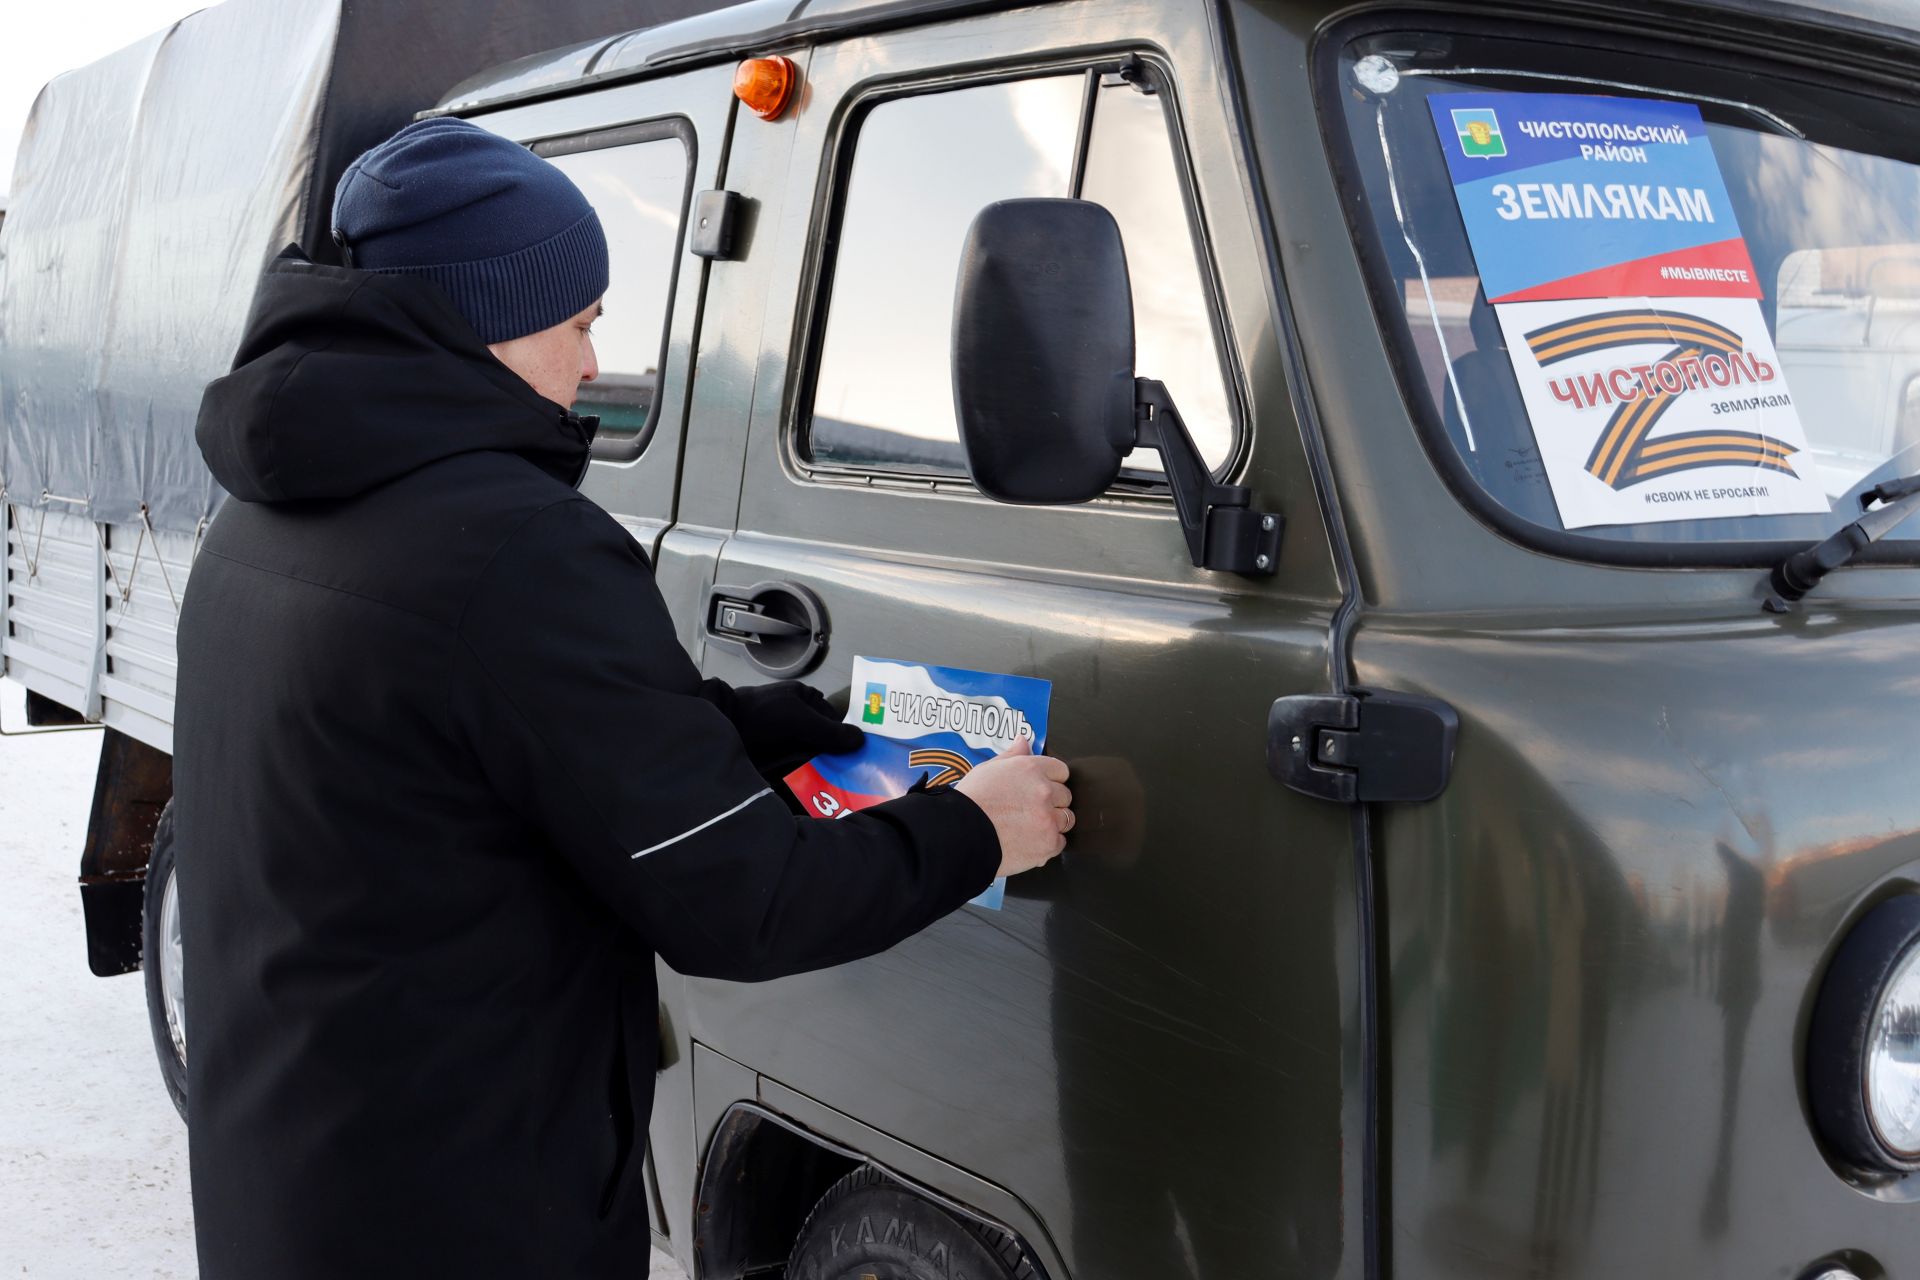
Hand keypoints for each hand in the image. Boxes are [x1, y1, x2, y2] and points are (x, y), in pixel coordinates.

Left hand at [727, 681, 864, 774]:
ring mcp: (784, 735)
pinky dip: (804, 774)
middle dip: (833, 755)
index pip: (834, 721)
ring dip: (819, 768)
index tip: (856, 759)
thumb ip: (830, 731)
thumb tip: (862, 740)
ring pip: (811, 754)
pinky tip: (814, 786)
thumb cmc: (763, 716)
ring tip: (835, 786)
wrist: (723, 728)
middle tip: (849, 777)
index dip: (844, 738)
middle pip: (823, 738)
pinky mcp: (774, 754)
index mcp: (805, 698)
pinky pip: (796, 765)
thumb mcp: (800, 720)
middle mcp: (797, 714)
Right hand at [954, 737, 1072, 875]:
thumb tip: (1023, 740)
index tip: (1039, 789)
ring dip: (1052, 823)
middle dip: (1051, 802)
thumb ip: (1012, 756)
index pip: (1060, 770)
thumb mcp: (987, 769)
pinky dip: (1048, 844)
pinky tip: (1030, 842)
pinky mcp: (1048, 843)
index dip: (1050, 780)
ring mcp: (1048, 818)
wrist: (960, 834)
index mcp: (1030, 769)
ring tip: (1030, 828)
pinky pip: (1060, 842)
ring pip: (1066, 819)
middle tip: (1030, 810)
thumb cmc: (970, 802)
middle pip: (1065, 795)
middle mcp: (1044, 791)